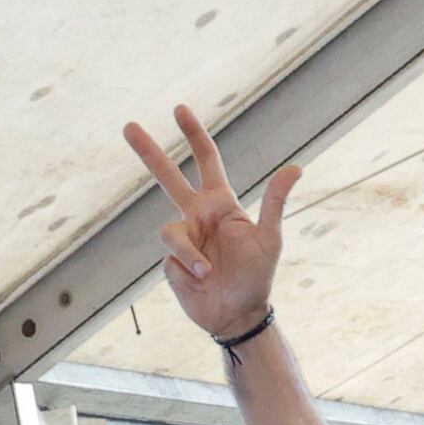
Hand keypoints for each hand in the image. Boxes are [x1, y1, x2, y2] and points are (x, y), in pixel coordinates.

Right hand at [127, 103, 290, 342]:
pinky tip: (201, 283)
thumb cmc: (257, 276)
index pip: (206, 160)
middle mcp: (197, 217)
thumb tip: (296, 167)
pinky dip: (188, 271)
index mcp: (220, 203)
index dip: (194, 134)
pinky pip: (172, 260)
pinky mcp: (171, 263)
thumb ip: (275, 201)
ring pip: (170, 233)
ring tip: (207, 274)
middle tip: (128, 126)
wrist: (238, 315)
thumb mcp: (270, 238)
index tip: (179, 109)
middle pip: (167, 177)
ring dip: (190, 254)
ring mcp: (183, 240)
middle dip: (149, 152)